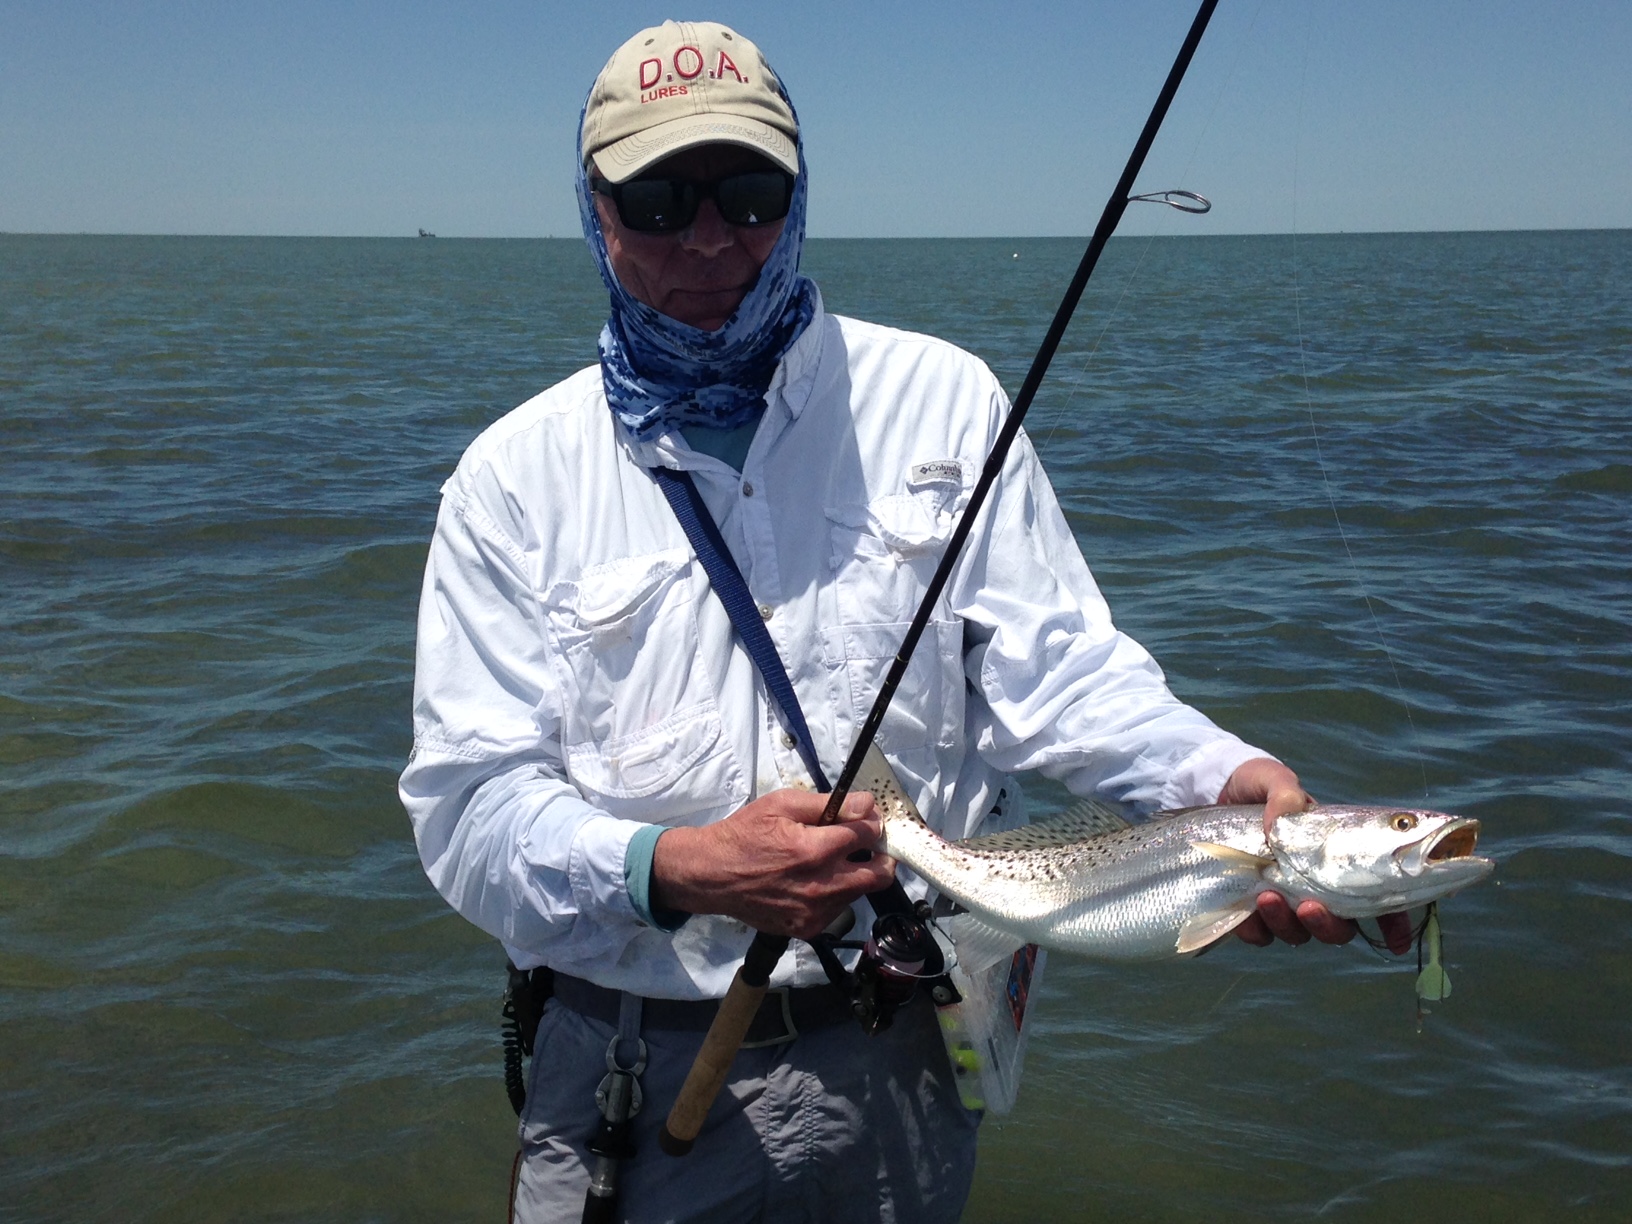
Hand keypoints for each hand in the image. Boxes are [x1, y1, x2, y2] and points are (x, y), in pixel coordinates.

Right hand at [650, 789, 895, 939]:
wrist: (712, 875)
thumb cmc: (745, 833)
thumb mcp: (781, 804)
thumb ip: (829, 804)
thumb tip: (867, 805)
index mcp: (814, 850)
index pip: (868, 834)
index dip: (871, 823)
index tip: (866, 820)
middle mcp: (820, 886)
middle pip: (880, 875)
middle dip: (881, 855)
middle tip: (868, 845)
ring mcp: (815, 912)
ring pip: (860, 892)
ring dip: (856, 874)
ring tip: (831, 861)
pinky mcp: (807, 928)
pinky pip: (838, 909)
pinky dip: (835, 893)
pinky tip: (814, 881)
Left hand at [1217, 758, 1412, 953]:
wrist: (1213, 792)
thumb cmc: (1255, 784)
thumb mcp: (1273, 779)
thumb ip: (1285, 793)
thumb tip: (1287, 812)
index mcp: (1336, 857)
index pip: (1378, 897)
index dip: (1393, 922)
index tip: (1397, 941)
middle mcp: (1315, 886)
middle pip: (1339, 926)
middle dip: (1330, 926)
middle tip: (1310, 906)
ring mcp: (1283, 901)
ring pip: (1299, 933)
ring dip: (1289, 924)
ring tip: (1268, 896)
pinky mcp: (1249, 909)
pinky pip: (1259, 934)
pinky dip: (1256, 928)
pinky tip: (1247, 910)